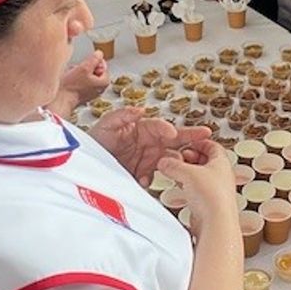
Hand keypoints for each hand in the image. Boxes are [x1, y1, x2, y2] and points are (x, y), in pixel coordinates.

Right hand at [61, 50, 109, 103]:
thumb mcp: (84, 68)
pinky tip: (69, 80)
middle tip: (78, 69)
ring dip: (79, 72)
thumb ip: (94, 59)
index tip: (86, 63)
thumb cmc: (71, 87)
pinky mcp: (82, 94)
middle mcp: (99, 89)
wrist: (60, 101)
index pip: (102, 65)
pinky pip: (80, 81)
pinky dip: (75, 79)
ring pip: (86, 75)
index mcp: (104, 82)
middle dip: (85, 67)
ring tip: (72, 75)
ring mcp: (91, 92)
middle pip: (94, 70)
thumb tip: (99, 54)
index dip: (93, 61)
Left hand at [93, 113, 211, 186]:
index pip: (159, 126)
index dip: (166, 128)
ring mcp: (148, 159)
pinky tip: (143, 179)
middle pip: (174, 139)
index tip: (172, 132)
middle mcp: (149, 142)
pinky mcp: (143, 174)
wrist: (85, 166)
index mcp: (142, 128)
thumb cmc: (94, 142)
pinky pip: (155, 177)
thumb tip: (140, 109)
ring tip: (169, 166)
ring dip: (172, 163)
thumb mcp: (105, 125)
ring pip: (169, 159)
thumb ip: (122, 116)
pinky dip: (151, 179)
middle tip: (205, 134)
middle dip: (190, 137)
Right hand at [157, 138, 237, 237]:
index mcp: (222, 162)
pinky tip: (180, 187)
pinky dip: (188, 185)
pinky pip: (197, 190)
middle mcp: (221, 175)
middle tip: (178, 157)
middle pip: (205, 160)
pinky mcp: (209, 203)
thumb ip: (173, 165)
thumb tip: (165, 162)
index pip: (212, 145)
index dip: (198, 142)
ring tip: (176, 172)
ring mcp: (216, 190)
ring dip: (187, 172)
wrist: (216, 223)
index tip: (187, 142)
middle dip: (190, 157)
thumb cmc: (212, 197)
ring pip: (200, 176)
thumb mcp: (188, 173)